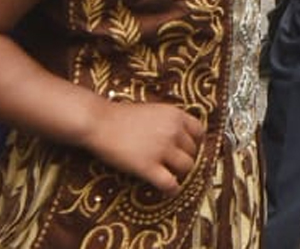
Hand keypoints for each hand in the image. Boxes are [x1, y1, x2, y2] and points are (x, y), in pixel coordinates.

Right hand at [81, 100, 204, 194]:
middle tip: (176, 164)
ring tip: (172, 175)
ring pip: (186, 168)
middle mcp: (173, 131)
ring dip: (181, 173)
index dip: (195, 143)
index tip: (189, 149)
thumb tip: (180, 136)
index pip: (199, 132)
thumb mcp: (153, 110)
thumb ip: (169, 121)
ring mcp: (162, 149)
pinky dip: (172, 189)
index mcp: (176, 115)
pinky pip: (170, 183)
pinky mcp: (148, 167)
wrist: (100, 122)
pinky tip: (169, 190)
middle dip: (186, 158)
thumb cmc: (122, 116)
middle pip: (193, 152)